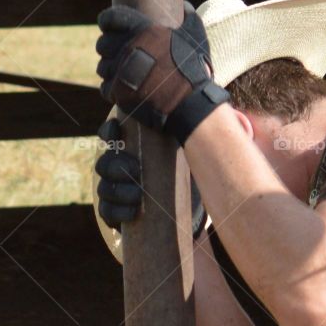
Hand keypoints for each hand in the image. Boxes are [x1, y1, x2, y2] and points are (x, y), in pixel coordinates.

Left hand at [95, 3, 229, 145]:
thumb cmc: (192, 68)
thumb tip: (185, 5)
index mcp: (142, 30)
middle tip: (117, 53)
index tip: (108, 26)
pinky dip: (112, 88)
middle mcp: (127, 48)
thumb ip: (188, 17)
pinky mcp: (117, 92)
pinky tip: (122, 88)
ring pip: (102, 66)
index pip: (110, 18)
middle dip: (108, 47)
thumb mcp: (194, 36)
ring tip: (121, 72)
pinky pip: (105, 87)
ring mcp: (120, 71)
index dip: (107, 21)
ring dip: (109, 69)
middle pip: (102, 44)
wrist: (188, 102)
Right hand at [95, 117, 207, 237]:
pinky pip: (107, 212)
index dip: (109, 131)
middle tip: (137, 171)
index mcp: (129, 146)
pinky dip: (118, 212)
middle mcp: (116, 167)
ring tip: (138, 195)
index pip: (109, 133)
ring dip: (118, 191)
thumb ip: (195, 131)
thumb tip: (222, 112)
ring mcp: (114, 190)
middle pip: (104, 163)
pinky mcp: (117, 212)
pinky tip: (133, 212)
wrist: (188, 207)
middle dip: (117, 166)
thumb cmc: (184, 170)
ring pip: (104, 188)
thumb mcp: (188, 149)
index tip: (118, 130)